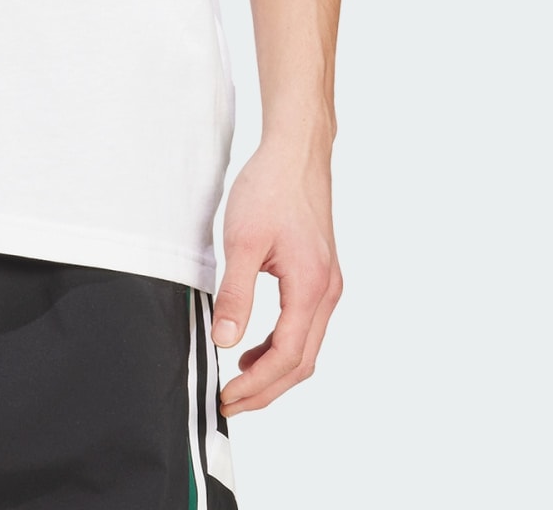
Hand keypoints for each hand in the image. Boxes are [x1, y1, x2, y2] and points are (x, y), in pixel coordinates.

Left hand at [210, 138, 341, 413]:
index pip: (287, 357)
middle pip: (302, 362)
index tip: (225, 397)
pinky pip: (306, 326)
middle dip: (266, 389)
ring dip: (274, 371)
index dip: (256, 385)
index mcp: (311, 287)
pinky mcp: (321, 274)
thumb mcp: (242, 240)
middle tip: (229, 402)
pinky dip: (281, 346)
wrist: (296, 150)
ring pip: (306, 347)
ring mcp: (328, 283)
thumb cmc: (269, 187)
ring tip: (237, 379)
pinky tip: (255, 346)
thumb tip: (225, 342)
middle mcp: (327, 291)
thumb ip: (235, 294)